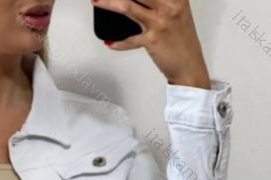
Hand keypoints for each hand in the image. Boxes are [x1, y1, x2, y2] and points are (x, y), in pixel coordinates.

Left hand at [92, 0, 211, 88]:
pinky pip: (128, 40)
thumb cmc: (182, 42)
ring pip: (128, 6)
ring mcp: (160, 23)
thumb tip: (139, 1)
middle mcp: (169, 6)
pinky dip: (118, 42)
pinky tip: (110, 42)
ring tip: (96, 1)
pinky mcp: (152, 40)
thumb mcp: (178, 13)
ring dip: (108, 3)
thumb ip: (162, 3)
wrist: (189, 67)